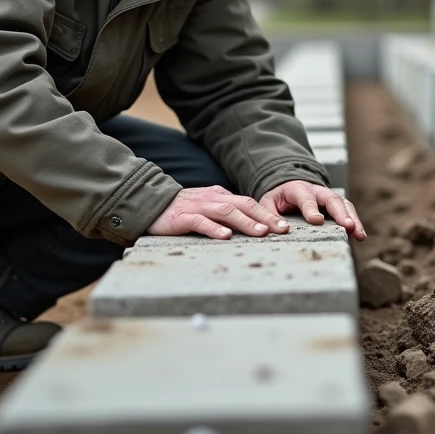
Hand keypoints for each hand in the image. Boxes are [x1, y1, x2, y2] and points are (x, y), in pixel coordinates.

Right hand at [147, 186, 289, 239]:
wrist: (150, 203)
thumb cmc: (182, 210)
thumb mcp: (207, 208)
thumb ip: (225, 213)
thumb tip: (251, 224)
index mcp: (220, 196)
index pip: (249, 203)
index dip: (268, 214)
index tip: (284, 226)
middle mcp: (213, 199)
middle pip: (244, 205)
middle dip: (265, 217)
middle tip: (282, 229)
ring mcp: (199, 207)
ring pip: (226, 212)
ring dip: (245, 222)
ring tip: (261, 232)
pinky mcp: (183, 217)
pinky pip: (201, 222)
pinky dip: (214, 229)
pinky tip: (226, 237)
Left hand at [258, 181, 365, 240]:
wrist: (289, 185)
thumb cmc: (278, 198)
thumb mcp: (268, 203)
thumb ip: (270, 215)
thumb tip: (281, 230)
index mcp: (298, 189)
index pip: (306, 197)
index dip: (311, 208)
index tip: (316, 221)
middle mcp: (317, 191)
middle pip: (331, 198)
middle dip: (340, 212)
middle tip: (348, 226)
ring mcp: (328, 197)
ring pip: (344, 204)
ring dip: (353, 218)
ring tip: (359, 234)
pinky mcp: (336, 205)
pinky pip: (348, 211)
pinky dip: (356, 222)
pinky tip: (360, 236)